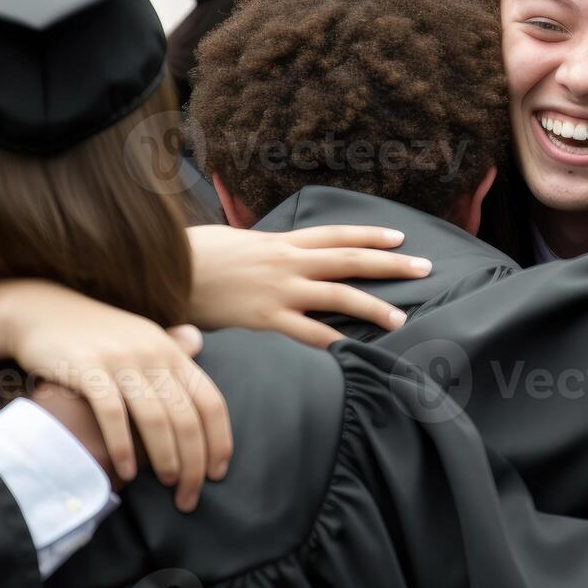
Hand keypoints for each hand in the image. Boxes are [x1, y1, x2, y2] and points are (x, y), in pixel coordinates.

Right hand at [0, 281, 231, 512]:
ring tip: (167, 484)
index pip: (210, 402)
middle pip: (187, 417)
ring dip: (166, 457)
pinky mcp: (88, 368)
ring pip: (156, 418)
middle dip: (195, 462)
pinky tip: (125, 471)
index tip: (218, 473)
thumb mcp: (140, 335)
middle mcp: (152, 355)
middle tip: (190, 497)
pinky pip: (113, 413)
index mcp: (171, 352)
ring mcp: (121, 361)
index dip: (219, 440)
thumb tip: (199, 344)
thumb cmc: (95, 332)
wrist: (42, 311)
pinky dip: (122, 445)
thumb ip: (170, 348)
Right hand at [186, 224, 432, 345]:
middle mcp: (288, 262)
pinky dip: (333, 342)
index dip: (372, 234)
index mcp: (282, 242)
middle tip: (424, 267)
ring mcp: (279, 290)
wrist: (163, 269)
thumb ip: (266, 251)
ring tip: (402, 319)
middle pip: (351, 260)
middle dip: (391, 264)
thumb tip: (281, 255)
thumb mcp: (238, 243)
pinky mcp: (264, 318)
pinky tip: (355, 353)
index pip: (338, 235)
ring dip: (374, 307)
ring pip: (339, 296)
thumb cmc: (196, 257)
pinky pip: (307, 333)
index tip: (401, 236)